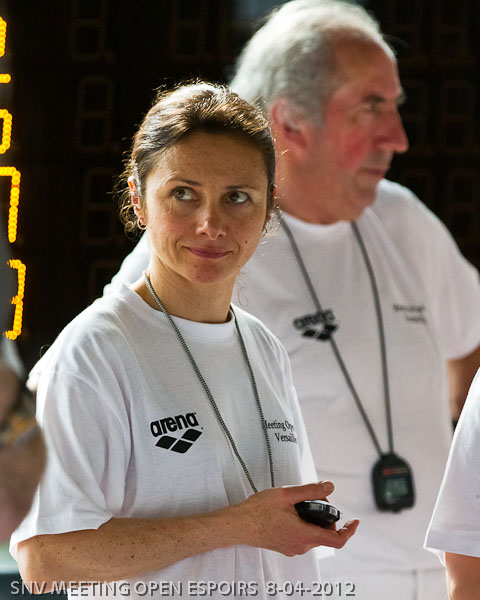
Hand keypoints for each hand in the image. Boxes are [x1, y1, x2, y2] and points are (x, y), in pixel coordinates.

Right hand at [231, 481, 358, 555]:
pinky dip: (304, 525)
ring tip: (300, 504)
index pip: (337, 540)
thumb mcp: (287, 495)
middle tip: (316, 499)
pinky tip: (291, 512)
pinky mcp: (285, 546)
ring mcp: (293, 548)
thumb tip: (329, 487)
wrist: (238, 525)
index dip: (349, 531)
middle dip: (326, 516)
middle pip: (325, 533)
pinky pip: (302, 537)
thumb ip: (310, 491)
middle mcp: (301, 546)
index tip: (354, 521)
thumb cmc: (258, 511)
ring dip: (314, 520)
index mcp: (304, 535)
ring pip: (313, 535)